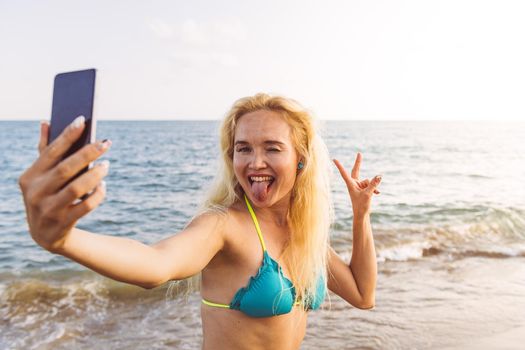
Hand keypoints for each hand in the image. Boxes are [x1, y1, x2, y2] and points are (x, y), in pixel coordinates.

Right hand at [18, 116, 111, 251]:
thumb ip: (45, 151)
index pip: (50, 152)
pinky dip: (97, 195)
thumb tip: (46, 122)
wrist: (45, 235)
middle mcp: (36, 193)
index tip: (82, 120)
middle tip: (106, 143)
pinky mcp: (63, 223)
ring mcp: (48, 210)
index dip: (66, 136)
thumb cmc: (47, 195)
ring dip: (95, 175)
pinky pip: (86, 206)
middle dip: (87, 153)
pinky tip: (103, 185)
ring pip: (77, 188)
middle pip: (65, 169)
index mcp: (29, 177)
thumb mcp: (41, 177)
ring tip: (107, 164)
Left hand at [333, 153, 381, 216]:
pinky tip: (378, 193)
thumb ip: (373, 184)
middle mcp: (354, 184)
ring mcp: (359, 187)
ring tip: (374, 193)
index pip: (344, 173)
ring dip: (372, 186)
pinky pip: (370, 185)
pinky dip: (374, 188)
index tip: (333, 159)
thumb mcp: (368, 194)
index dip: (339, 166)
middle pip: (356, 171)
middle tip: (359, 153)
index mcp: (350, 184)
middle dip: (359, 163)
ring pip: (367, 181)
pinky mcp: (363, 190)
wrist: (361, 215)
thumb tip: (379, 176)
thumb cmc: (361, 206)